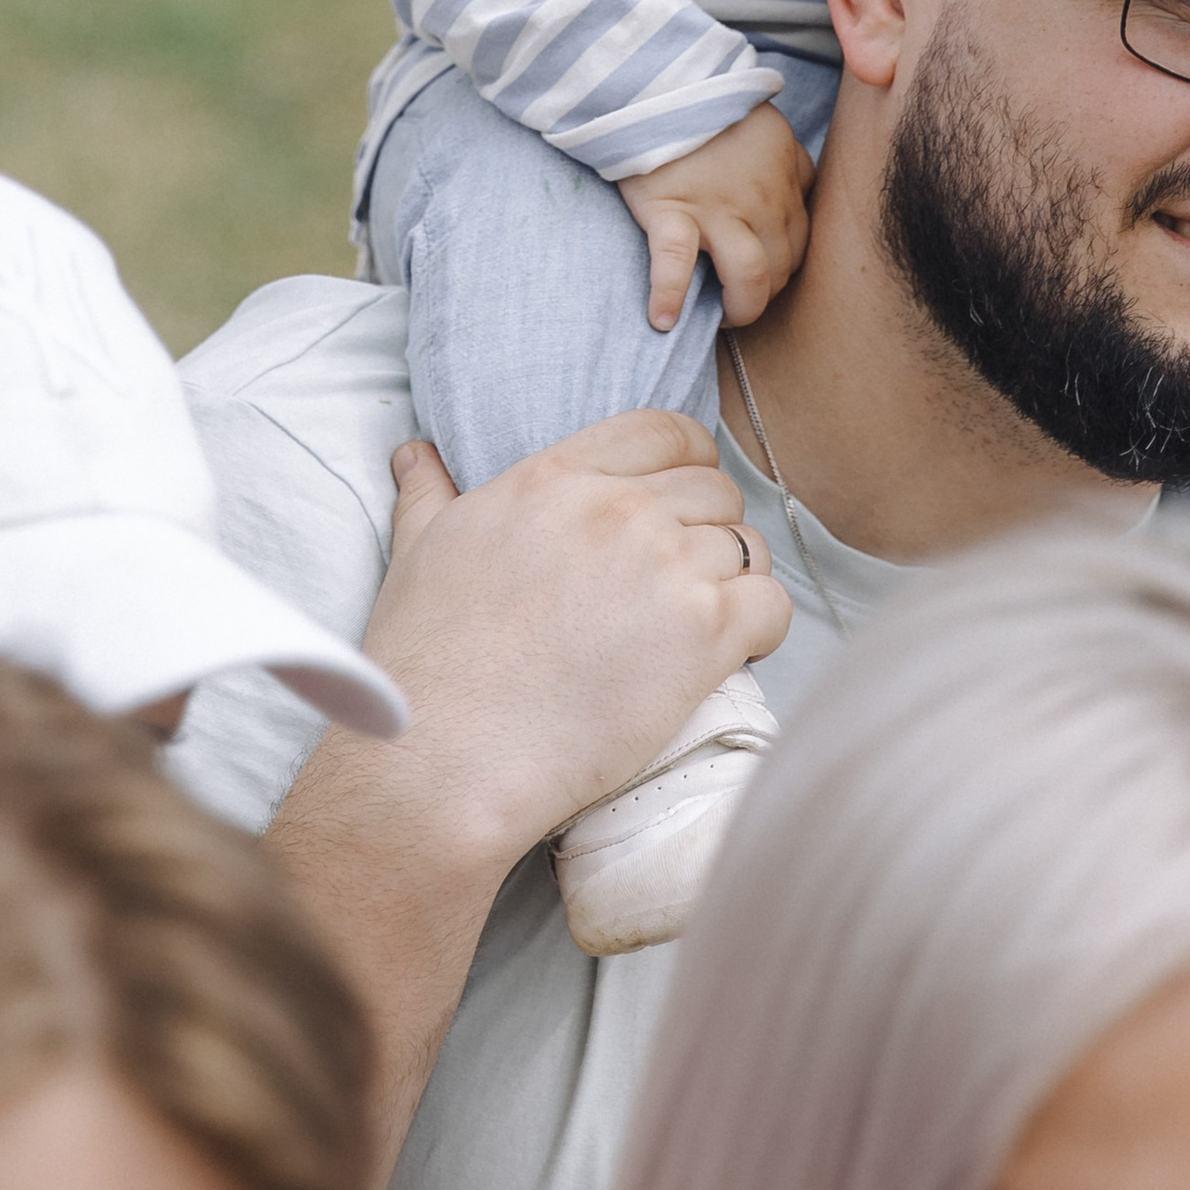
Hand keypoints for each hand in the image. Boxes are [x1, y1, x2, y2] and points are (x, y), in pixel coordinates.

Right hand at [361, 413, 785, 869]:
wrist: (447, 757)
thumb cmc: (425, 664)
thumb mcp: (417, 553)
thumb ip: (429, 494)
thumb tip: (416, 454)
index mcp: (553, 477)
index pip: (663, 431)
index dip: (686, 465)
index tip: (680, 508)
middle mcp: (616, 508)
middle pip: (714, 489)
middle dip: (708, 531)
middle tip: (680, 587)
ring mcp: (664, 566)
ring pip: (747, 547)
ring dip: (733, 584)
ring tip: (698, 630)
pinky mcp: (703, 633)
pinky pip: (773, 605)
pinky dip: (763, 630)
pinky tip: (730, 656)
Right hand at [616, 105, 813, 332]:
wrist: (661, 82)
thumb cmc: (710, 108)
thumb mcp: (770, 129)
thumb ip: (791, 164)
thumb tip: (801, 194)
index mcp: (782, 182)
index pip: (799, 244)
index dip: (784, 271)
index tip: (763, 279)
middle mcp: (758, 201)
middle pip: (780, 267)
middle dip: (764, 295)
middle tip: (739, 303)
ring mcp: (715, 208)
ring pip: (748, 275)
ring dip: (741, 308)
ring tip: (721, 320)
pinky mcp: (670, 211)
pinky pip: (674, 266)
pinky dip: (668, 298)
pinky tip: (662, 322)